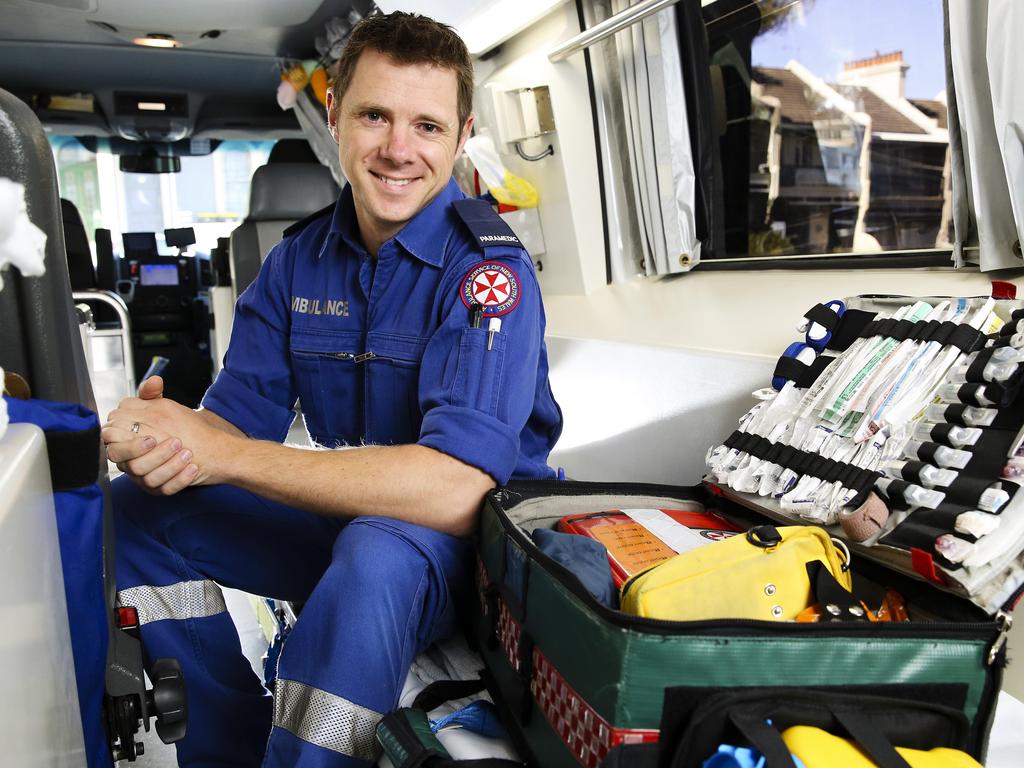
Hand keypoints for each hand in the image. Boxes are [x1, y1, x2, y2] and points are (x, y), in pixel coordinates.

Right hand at [105, 391, 228, 489]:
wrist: (198, 443)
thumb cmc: (171, 424)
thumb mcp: (160, 407)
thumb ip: (151, 395)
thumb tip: (155, 381)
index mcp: (125, 442)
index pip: (113, 446)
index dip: (129, 444)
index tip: (151, 437)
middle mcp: (131, 462)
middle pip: (131, 466)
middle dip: (153, 456)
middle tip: (175, 443)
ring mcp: (144, 478)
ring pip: (149, 479)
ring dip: (170, 465)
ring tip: (188, 453)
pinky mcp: (160, 489)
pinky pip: (167, 489)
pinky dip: (181, 479)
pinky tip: (193, 467)